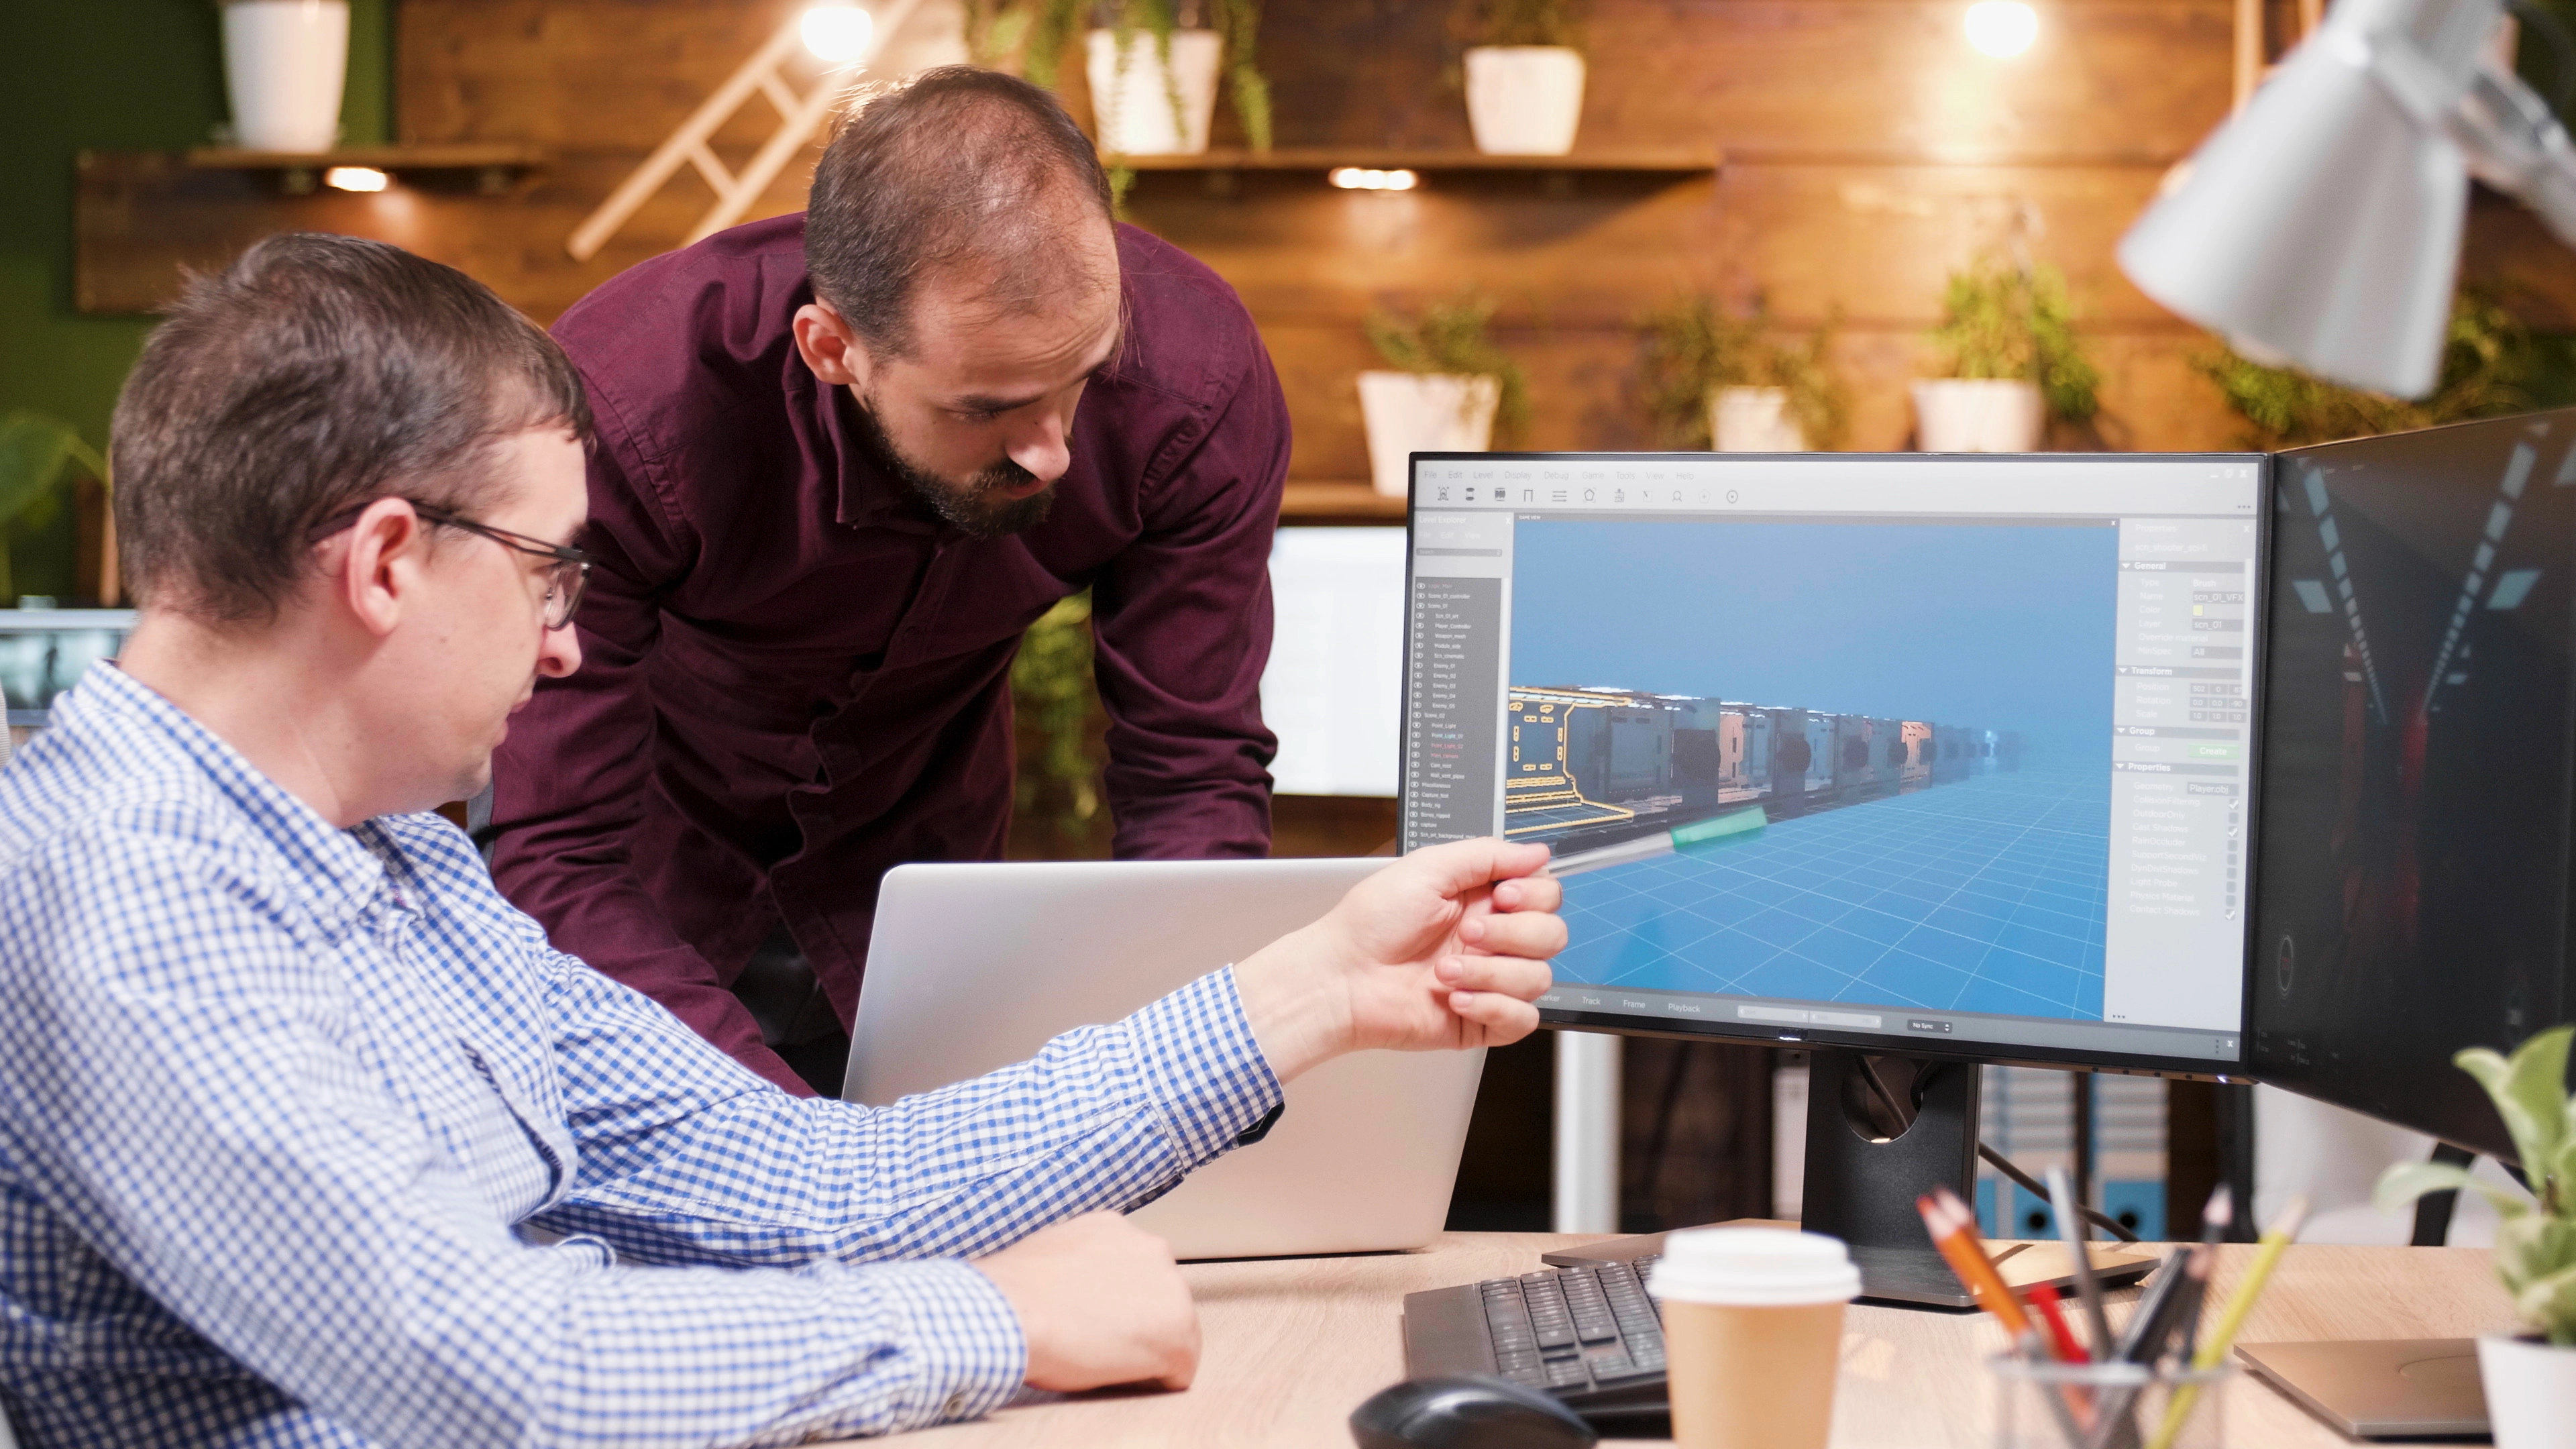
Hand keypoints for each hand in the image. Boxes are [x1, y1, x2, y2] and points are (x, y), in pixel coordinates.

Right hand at [970, 1212, 1199, 1392]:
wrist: (1012, 1313)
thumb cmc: (1014, 1295)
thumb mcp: (1049, 1258)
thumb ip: (1076, 1265)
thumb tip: (1071, 1288)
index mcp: (1116, 1231)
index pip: (1131, 1274)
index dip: (1110, 1305)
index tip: (1087, 1320)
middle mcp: (1153, 1251)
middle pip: (1156, 1301)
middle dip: (1133, 1322)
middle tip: (1092, 1342)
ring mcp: (1173, 1293)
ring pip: (1172, 1333)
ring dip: (1144, 1350)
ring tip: (1099, 1359)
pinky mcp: (1179, 1337)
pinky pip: (1178, 1372)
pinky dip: (1154, 1381)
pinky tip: (1116, 1376)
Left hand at [1232, 838, 1563, 1080]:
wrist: (1342, 979)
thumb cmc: (1370, 923)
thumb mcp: (1428, 868)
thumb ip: (1488, 855)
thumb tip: (1538, 851)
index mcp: (1483, 899)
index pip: (1545, 894)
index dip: (1535, 895)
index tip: (1504, 895)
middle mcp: (1492, 939)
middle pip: (1552, 935)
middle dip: (1513, 933)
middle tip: (1469, 931)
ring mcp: (1490, 980)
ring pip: (1538, 978)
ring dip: (1491, 971)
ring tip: (1445, 971)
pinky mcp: (1483, 1019)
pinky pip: (1522, 1018)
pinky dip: (1493, 1006)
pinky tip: (1457, 999)